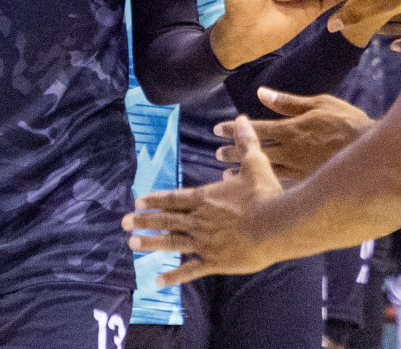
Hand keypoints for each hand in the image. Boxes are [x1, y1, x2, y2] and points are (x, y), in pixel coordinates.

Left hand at [121, 116, 285, 281]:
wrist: (276, 225)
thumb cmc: (266, 194)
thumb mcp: (255, 163)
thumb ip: (245, 142)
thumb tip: (241, 118)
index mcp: (205, 198)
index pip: (174, 198)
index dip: (156, 199)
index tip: (138, 201)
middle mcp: (199, 220)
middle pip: (167, 219)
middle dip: (144, 220)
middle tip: (124, 222)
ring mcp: (204, 242)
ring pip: (172, 242)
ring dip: (151, 243)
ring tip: (132, 244)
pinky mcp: (214, 261)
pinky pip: (190, 270)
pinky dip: (174, 276)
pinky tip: (159, 281)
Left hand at [223, 89, 372, 183]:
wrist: (374, 151)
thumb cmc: (348, 122)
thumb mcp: (320, 103)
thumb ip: (288, 102)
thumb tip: (261, 93)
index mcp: (292, 128)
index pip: (256, 128)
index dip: (235, 129)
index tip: (217, 129)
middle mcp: (292, 150)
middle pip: (256, 151)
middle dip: (234, 151)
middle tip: (216, 153)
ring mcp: (300, 168)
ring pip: (264, 169)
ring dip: (243, 170)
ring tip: (225, 172)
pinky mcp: (309, 181)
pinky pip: (279, 183)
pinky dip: (263, 184)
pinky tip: (252, 187)